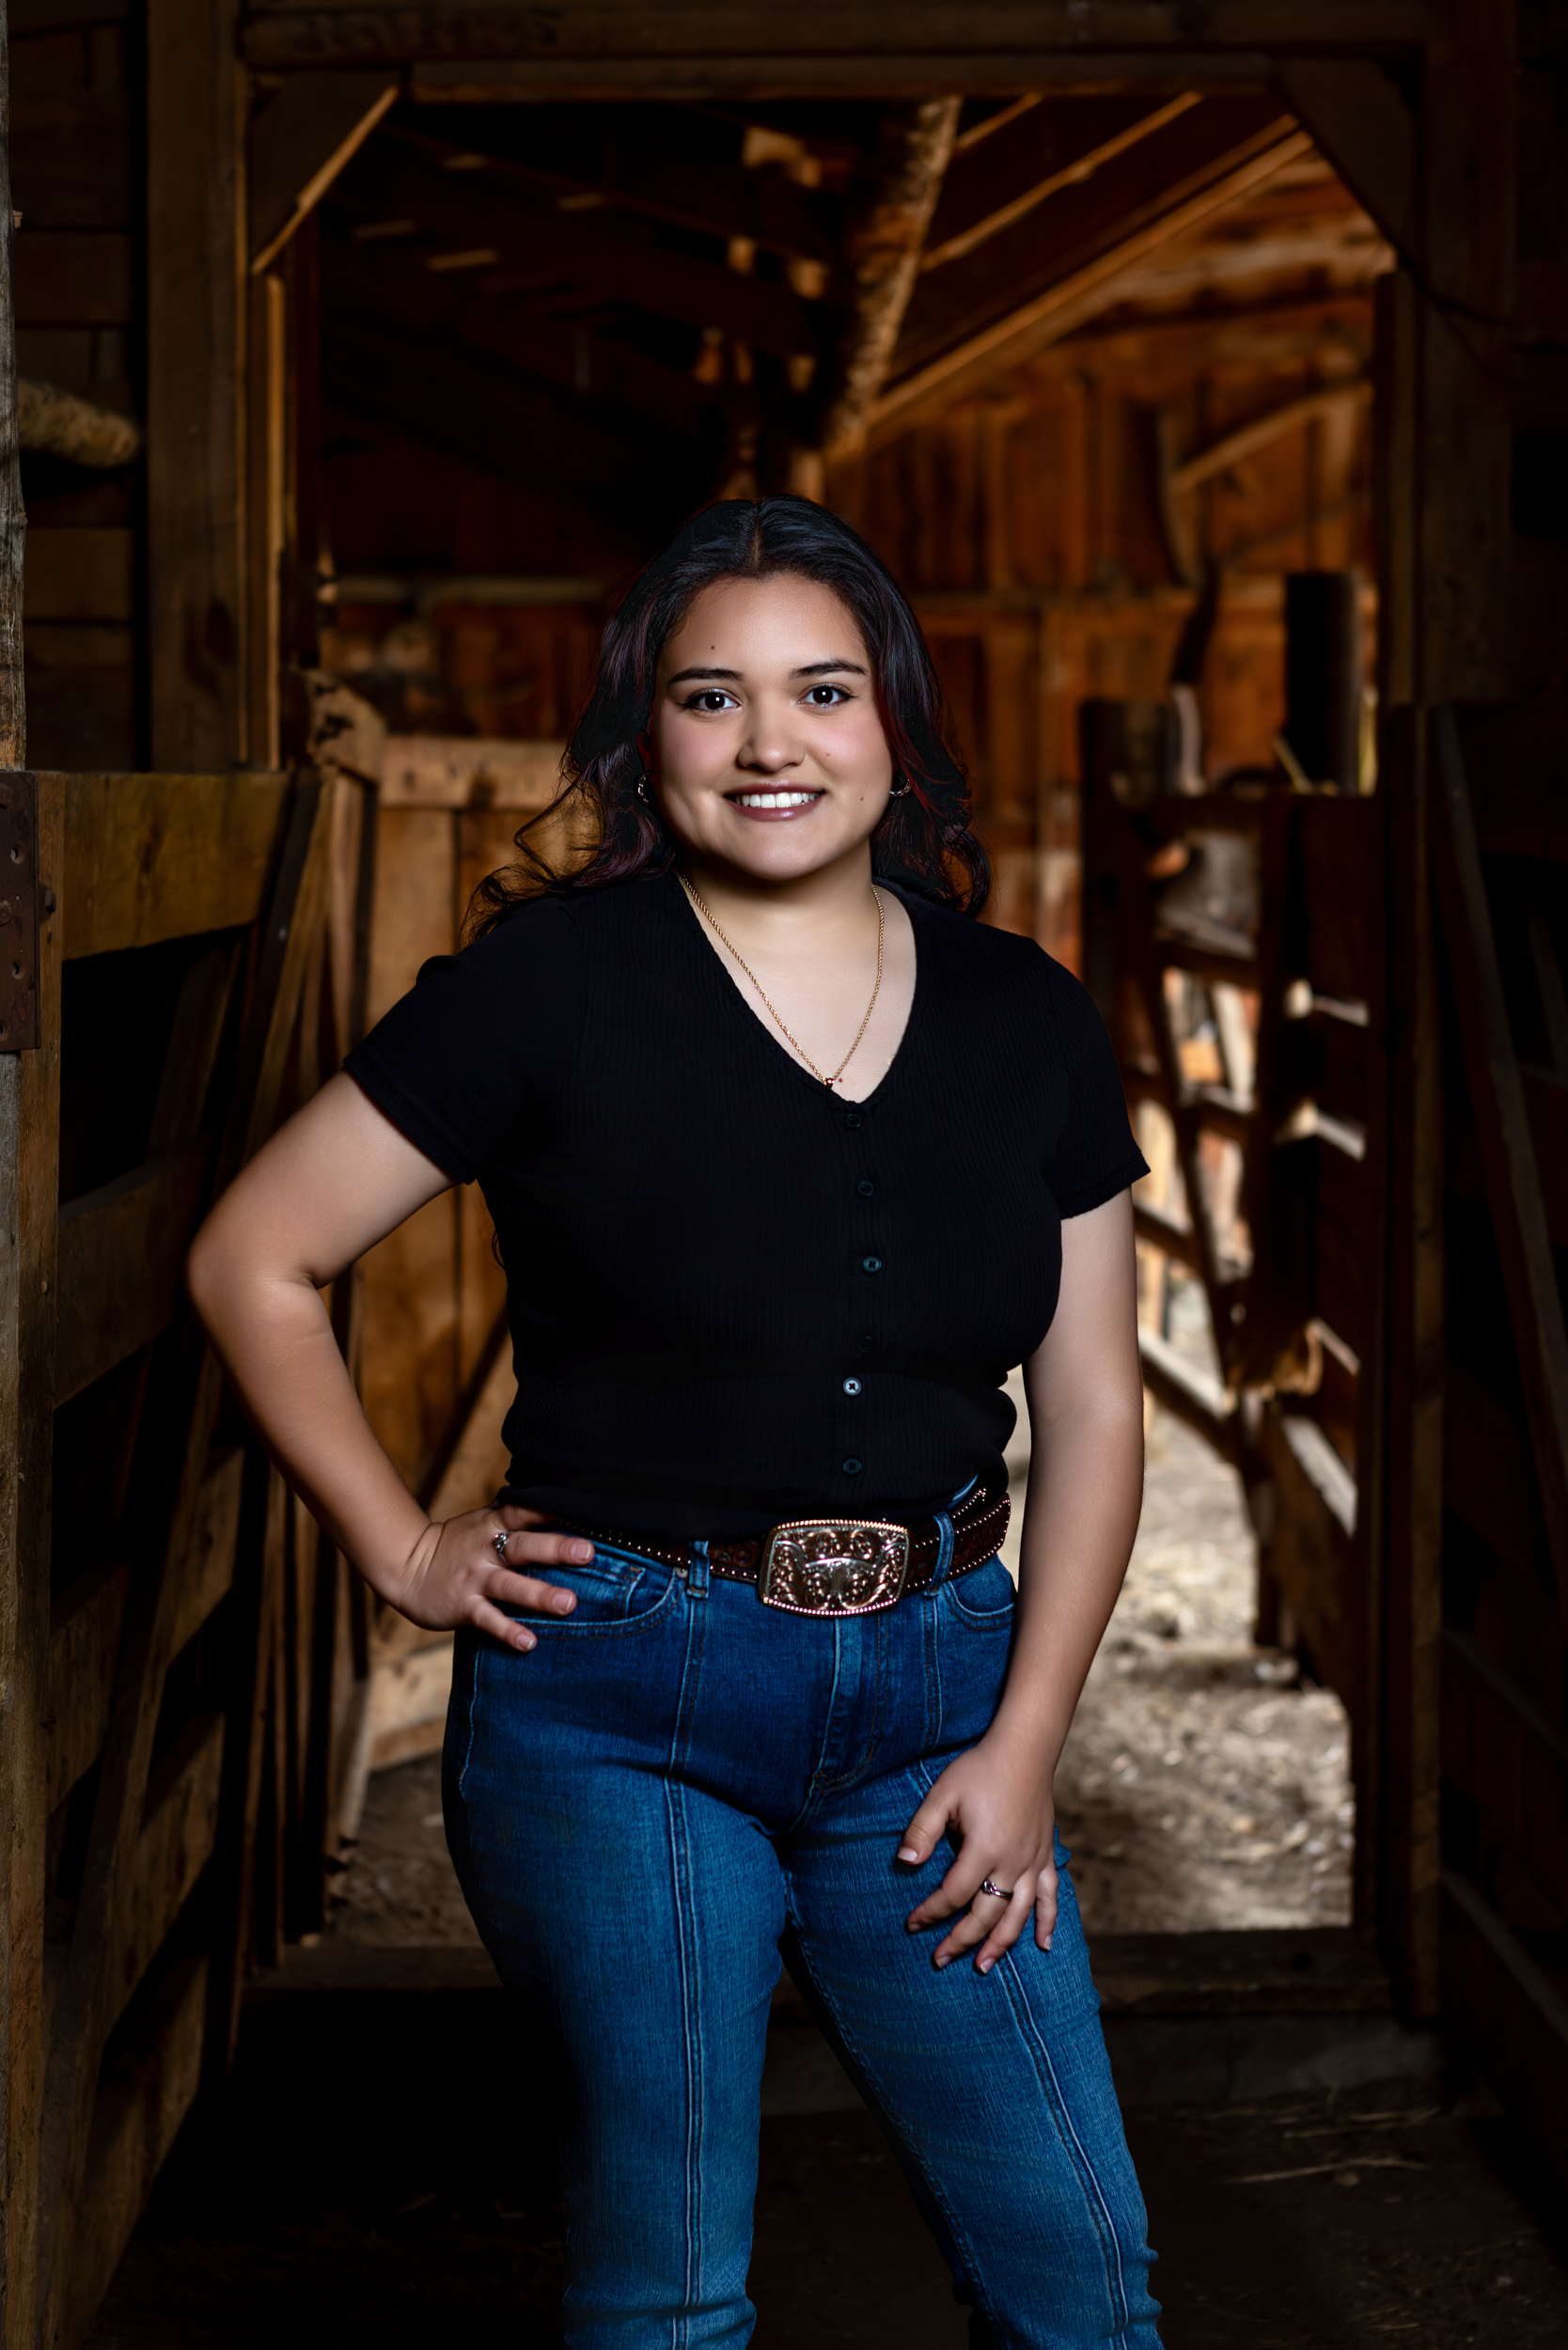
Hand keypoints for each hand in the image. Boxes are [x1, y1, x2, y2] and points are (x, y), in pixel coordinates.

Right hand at [388, 1504, 590, 1651]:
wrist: (406, 1566)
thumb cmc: (457, 1544)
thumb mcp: (483, 1521)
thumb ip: (515, 1515)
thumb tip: (558, 1501)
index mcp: (493, 1524)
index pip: (524, 1511)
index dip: (551, 1508)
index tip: (583, 1510)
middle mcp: (485, 1549)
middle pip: (523, 1546)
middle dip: (555, 1549)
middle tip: (587, 1553)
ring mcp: (475, 1579)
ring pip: (510, 1586)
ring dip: (539, 1594)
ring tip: (568, 1604)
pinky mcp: (464, 1606)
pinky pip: (489, 1620)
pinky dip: (508, 1631)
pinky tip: (529, 1642)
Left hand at [897, 1728, 1058, 1973]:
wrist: (1024, 1750)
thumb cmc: (979, 1769)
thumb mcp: (942, 1794)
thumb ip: (923, 1829)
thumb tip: (904, 1863)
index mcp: (984, 1849)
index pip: (953, 1894)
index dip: (931, 1912)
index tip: (912, 1924)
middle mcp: (1012, 1863)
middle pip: (985, 1913)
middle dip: (961, 1939)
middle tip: (939, 1959)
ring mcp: (1032, 1862)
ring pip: (1018, 1914)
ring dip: (1001, 1943)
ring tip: (982, 1965)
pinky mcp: (1046, 1856)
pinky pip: (1050, 1896)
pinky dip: (1047, 1922)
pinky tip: (1044, 1945)